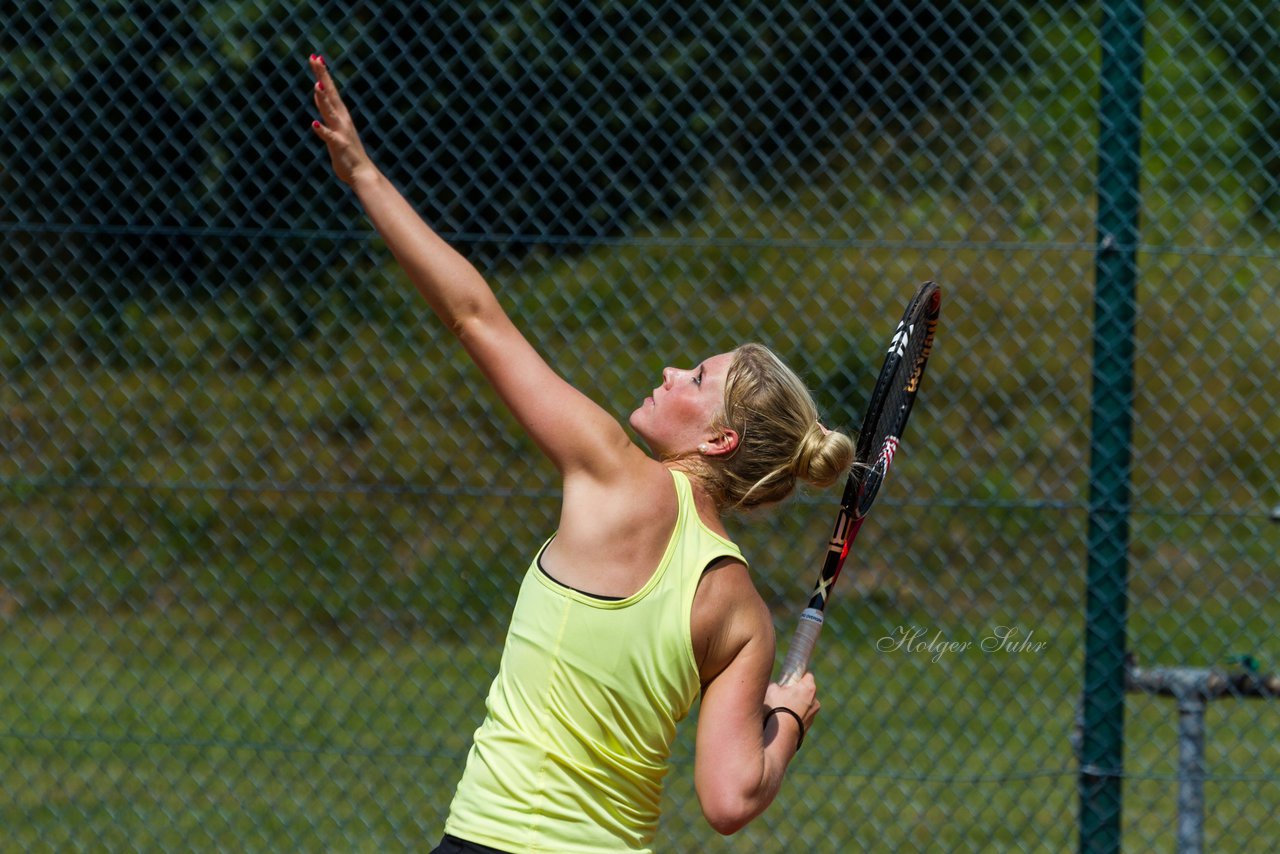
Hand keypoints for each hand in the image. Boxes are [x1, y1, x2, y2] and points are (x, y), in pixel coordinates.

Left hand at [308, 54, 376, 186]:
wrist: (362, 174)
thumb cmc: (348, 154)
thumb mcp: (335, 129)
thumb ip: (327, 113)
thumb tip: (319, 98)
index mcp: (340, 115)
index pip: (330, 90)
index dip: (323, 74)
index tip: (316, 58)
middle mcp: (341, 120)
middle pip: (330, 94)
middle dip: (322, 76)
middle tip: (315, 59)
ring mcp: (341, 132)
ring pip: (330, 112)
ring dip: (324, 99)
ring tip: (317, 86)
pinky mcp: (339, 145)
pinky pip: (329, 136)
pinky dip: (322, 130)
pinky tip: (314, 124)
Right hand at [765, 671, 819, 732]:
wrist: (781, 735)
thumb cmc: (777, 708)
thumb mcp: (772, 689)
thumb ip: (776, 683)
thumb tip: (775, 684)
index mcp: (809, 688)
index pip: (807, 674)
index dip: (798, 676)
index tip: (789, 680)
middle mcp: (815, 700)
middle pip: (806, 690)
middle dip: (796, 691)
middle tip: (783, 694)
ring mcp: (813, 714)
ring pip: (805, 704)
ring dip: (797, 704)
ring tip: (783, 709)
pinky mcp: (809, 725)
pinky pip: (803, 716)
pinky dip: (796, 715)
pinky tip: (785, 719)